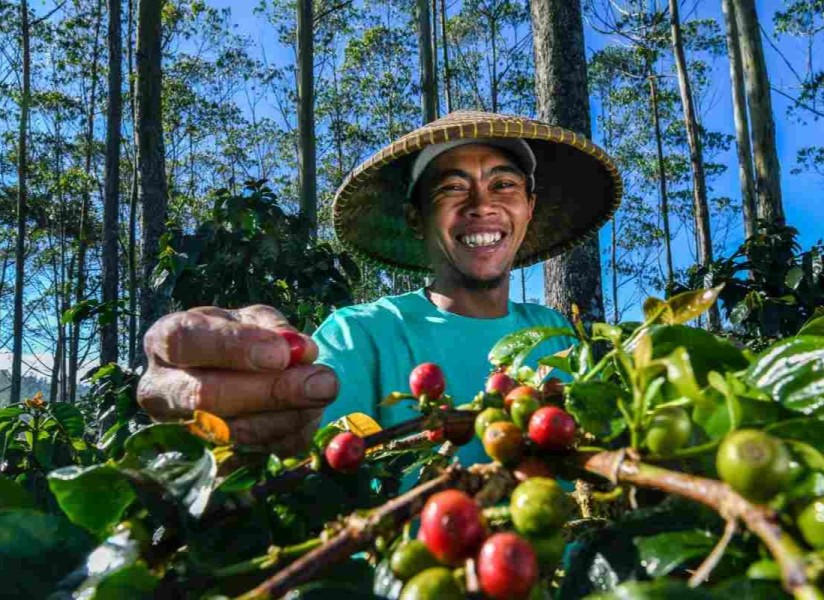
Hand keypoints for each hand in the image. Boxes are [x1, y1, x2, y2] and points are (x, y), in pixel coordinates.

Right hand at [137, 305, 338, 455]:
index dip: (234, 347)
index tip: (281, 354)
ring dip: (288, 415)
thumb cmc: (242, 338)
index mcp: (165, 340)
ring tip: (324, 391)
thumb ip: (275, 330)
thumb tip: (300, 353)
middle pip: (206, 396)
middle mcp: (161, 389)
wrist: (235, 373)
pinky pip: (252, 455)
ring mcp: (180, 430)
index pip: (185, 341)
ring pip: (231, 431)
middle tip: (323, 382)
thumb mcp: (254, 319)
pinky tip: (310, 414)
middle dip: (271, 391)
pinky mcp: (206, 459)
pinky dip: (289, 436)